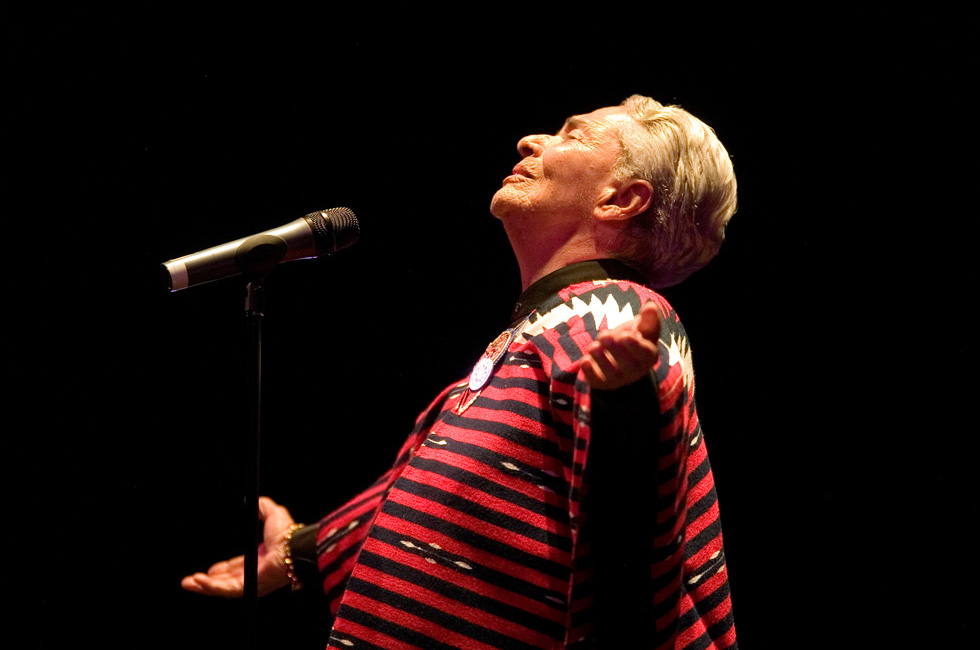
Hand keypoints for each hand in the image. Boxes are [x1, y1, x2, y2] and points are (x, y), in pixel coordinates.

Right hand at [181, 496, 295, 597]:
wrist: (293, 547)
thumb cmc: (287, 534)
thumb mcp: (272, 514)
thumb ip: (262, 507)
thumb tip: (252, 501)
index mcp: (259, 559)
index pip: (236, 567)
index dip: (221, 570)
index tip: (209, 570)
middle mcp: (254, 573)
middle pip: (225, 580)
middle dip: (207, 581)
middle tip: (191, 580)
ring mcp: (251, 582)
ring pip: (222, 588)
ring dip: (203, 586)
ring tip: (188, 583)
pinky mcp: (248, 588)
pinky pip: (225, 590)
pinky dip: (210, 587)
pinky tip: (197, 582)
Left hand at [581, 301, 660, 389]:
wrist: (618, 359)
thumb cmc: (632, 339)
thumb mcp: (642, 329)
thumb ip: (648, 319)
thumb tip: (650, 306)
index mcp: (648, 355)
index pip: (645, 353)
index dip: (635, 346)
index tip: (624, 335)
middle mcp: (635, 371)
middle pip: (628, 365)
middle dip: (615, 350)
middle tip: (603, 336)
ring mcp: (619, 379)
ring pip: (611, 374)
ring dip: (601, 360)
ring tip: (593, 347)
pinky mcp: (602, 383)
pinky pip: (596, 381)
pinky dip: (589, 372)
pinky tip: (585, 361)